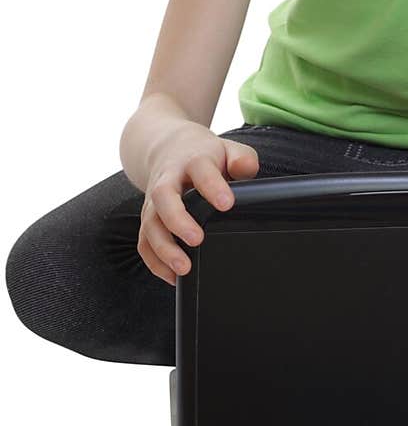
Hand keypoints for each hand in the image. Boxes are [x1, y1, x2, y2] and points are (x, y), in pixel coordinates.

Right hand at [138, 124, 260, 285]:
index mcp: (192, 160)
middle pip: (164, 197)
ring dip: (164, 248)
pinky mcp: (148, 218)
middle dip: (178, 221)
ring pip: (150, 224)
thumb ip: (242, 159)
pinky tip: (173, 277)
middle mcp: (167, 180)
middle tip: (197, 240)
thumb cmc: (204, 155)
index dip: (212, 186)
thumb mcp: (228, 149)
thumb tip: (246, 170)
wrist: (169, 147)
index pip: (200, 170)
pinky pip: (144, 242)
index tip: (226, 204)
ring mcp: (153, 201)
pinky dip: (155, 262)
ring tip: (184, 269)